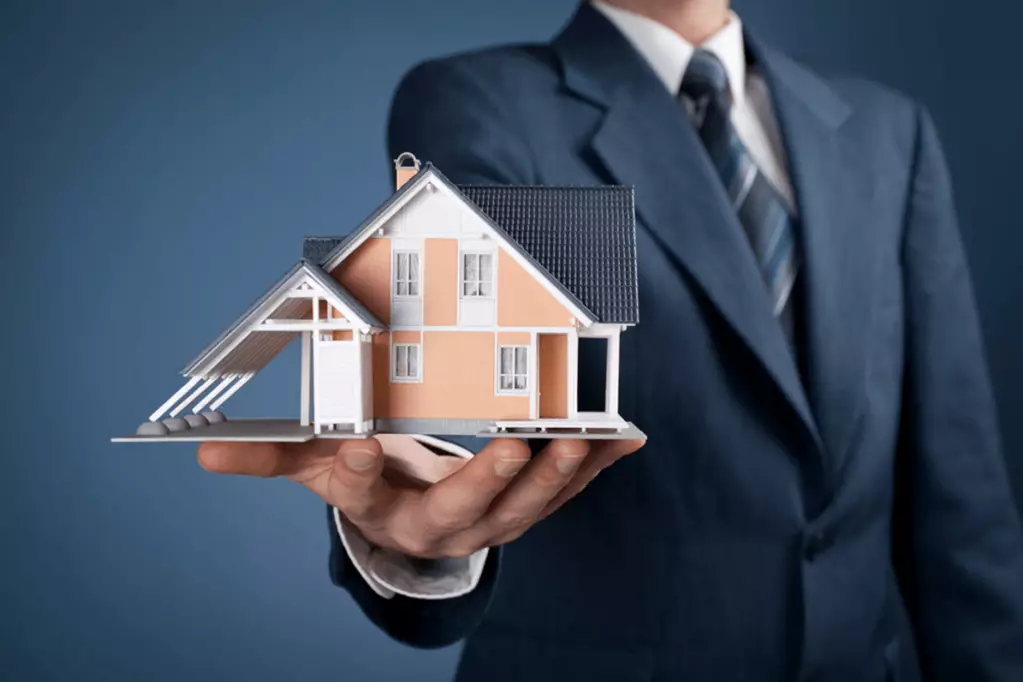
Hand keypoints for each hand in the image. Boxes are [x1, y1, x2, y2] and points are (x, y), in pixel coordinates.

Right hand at [197, 435, 642, 558]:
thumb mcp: (316, 469)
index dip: (358, 475)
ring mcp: (492, 522)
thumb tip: (200, 452)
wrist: (416, 519)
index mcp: (382, 514)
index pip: (361, 497)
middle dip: (490, 483)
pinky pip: (564, 492)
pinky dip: (596, 465)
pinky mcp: (527, 508)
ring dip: (559, 475)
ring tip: (581, 439)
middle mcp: (441, 527)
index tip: (359, 448)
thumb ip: (269, 456)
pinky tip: (625, 437)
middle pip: (464, 512)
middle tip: (515, 447)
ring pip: (528, 508)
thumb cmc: (369, 483)